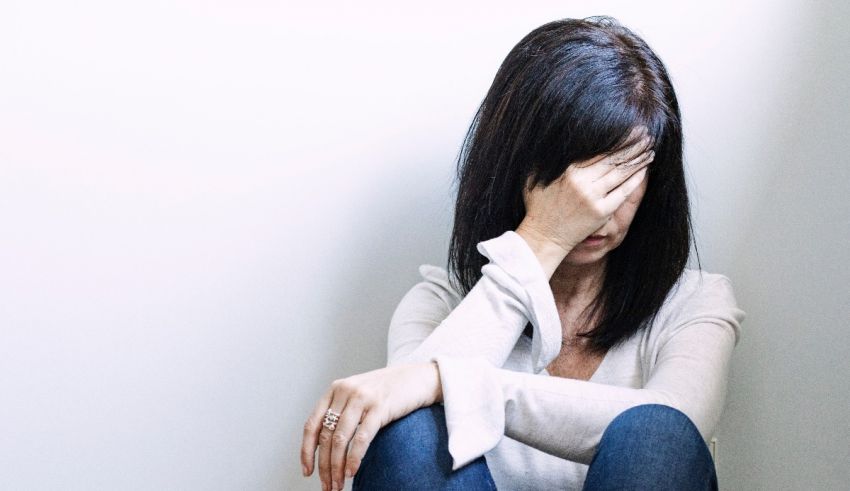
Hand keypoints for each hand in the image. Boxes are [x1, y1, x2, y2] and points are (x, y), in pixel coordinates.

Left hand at [301, 362, 441, 490]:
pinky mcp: (380, 407)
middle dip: (324, 465)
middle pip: (325, 436)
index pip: (312, 424)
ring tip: (338, 484)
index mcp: (336, 389)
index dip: (306, 451)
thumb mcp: (359, 394)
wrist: (418, 377)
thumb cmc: (388, 390)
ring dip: (337, 466)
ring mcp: (362, 398)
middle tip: (327, 486)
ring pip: (340, 439)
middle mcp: (345, 391)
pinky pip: (361, 438)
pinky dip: (354, 458)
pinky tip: (352, 471)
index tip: (307, 471)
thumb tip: (325, 446)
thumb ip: (342, 411)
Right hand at [519, 126, 654, 253]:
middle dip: (632, 143)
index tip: (629, 128)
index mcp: (568, 170)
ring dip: (638, 158)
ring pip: (621, 172)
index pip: (600, 149)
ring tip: (649, 147)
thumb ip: (547, 157)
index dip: (618, 137)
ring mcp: (594, 197)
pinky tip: (644, 168)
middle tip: (645, 133)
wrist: (544, 236)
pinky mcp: (602, 211)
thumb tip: (556, 136)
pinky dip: (635, 178)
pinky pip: (624, 191)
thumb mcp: (535, 176)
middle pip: (614, 158)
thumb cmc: (539, 205)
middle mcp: (582, 182)